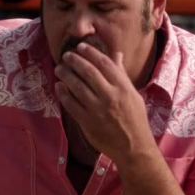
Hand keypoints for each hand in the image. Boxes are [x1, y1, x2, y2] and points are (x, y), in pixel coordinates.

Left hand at [54, 43, 155, 164]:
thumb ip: (121, 75)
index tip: (80, 47)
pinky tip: (59, 87)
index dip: (90, 53)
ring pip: (77, 87)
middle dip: (74, 61)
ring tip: (59, 69)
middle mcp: (110, 96)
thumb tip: (116, 54)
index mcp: (123, 88)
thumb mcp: (133, 94)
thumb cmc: (135, 119)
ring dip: (66, 75)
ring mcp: (98, 110)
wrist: (133, 147)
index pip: (104, 63)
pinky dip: (63, 94)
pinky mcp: (87, 122)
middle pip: (88, 72)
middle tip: (66, 56)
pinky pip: (71, 105)